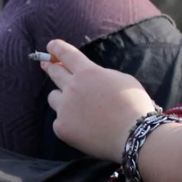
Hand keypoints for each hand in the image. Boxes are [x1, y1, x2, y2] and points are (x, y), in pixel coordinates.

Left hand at [43, 39, 155, 162]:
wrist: (134, 135)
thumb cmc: (134, 106)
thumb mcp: (122, 80)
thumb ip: (101, 75)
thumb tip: (90, 77)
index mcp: (88, 73)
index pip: (66, 54)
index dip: (56, 48)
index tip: (50, 46)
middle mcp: (71, 87)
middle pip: (54, 72)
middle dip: (50, 67)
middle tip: (47, 65)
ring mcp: (64, 107)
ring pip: (54, 97)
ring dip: (62, 98)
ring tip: (78, 108)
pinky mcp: (61, 126)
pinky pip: (60, 120)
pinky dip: (70, 122)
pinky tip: (85, 128)